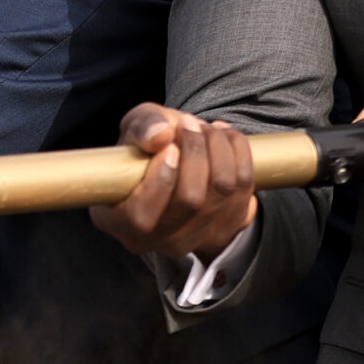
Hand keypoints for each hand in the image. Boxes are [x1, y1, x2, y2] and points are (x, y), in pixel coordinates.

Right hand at [90, 105, 258, 259]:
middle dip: (196, 150)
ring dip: (219, 147)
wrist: (177, 157)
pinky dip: (239, 152)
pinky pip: (245, 188)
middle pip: (191, 200)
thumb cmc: (147, 146)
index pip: (142, 216)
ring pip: (222, 190)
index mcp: (119, 221)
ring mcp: (194, 240)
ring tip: (207, 127)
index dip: (161, 176)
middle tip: (190, 123)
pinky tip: (225, 137)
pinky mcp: (226, 229)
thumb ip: (142, 127)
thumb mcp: (135, 127)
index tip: (169, 144)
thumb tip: (161, 136)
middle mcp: (156, 240)